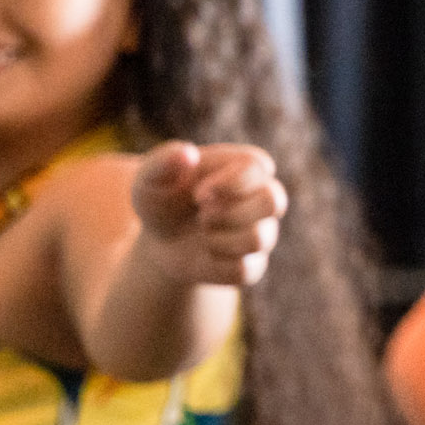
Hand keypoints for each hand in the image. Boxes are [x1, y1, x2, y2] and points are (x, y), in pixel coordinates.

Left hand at [131, 143, 284, 287]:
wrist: (160, 241)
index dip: (228, 183)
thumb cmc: (162, 199)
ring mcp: (262, 232)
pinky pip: (244, 270)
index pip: (258, 168)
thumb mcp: (151, 178)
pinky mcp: (253, 265)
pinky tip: (205, 253)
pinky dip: (215, 265)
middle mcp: (264, 198)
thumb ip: (163, 161)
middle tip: (202, 214)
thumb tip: (188, 154)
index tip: (197, 194)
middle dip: (230, 212)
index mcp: (247, 167)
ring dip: (218, 238)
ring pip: (258, 239)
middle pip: (273, 201)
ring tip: (201, 232)